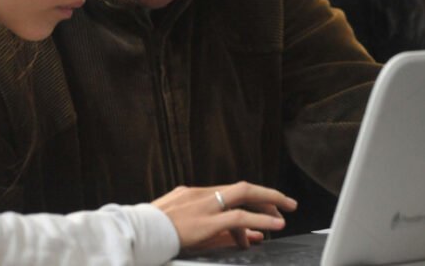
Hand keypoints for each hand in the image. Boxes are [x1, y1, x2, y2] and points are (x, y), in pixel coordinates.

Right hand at [152, 181, 297, 249]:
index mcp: (193, 194)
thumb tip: (238, 237)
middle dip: (267, 195)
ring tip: (284, 214)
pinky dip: (259, 220)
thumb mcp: (182, 227)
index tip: (265, 208)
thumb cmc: (154, 233)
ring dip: (268, 203)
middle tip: (285, 204)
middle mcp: (201, 194)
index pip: (229, 193)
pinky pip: (239, 217)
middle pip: (241, 188)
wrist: (138, 232)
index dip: (250, 200)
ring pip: (244, 195)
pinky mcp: (207, 220)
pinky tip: (273, 225)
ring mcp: (204, 205)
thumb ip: (209, 231)